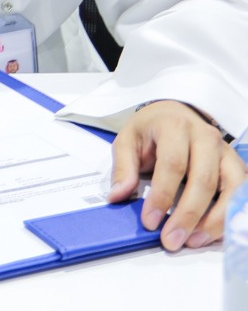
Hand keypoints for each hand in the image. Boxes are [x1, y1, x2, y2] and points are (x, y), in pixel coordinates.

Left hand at [109, 99, 245, 249]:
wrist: (176, 113)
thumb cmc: (151, 129)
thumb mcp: (128, 140)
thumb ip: (124, 168)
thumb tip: (117, 196)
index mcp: (175, 127)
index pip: (172, 165)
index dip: (162, 196)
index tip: (150, 222)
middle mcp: (206, 137)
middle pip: (204, 180)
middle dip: (188, 215)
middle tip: (172, 240)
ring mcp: (226, 152)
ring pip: (232, 189)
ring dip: (215, 220)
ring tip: (193, 241)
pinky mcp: (237, 165)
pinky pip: (242, 193)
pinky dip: (231, 215)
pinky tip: (214, 233)